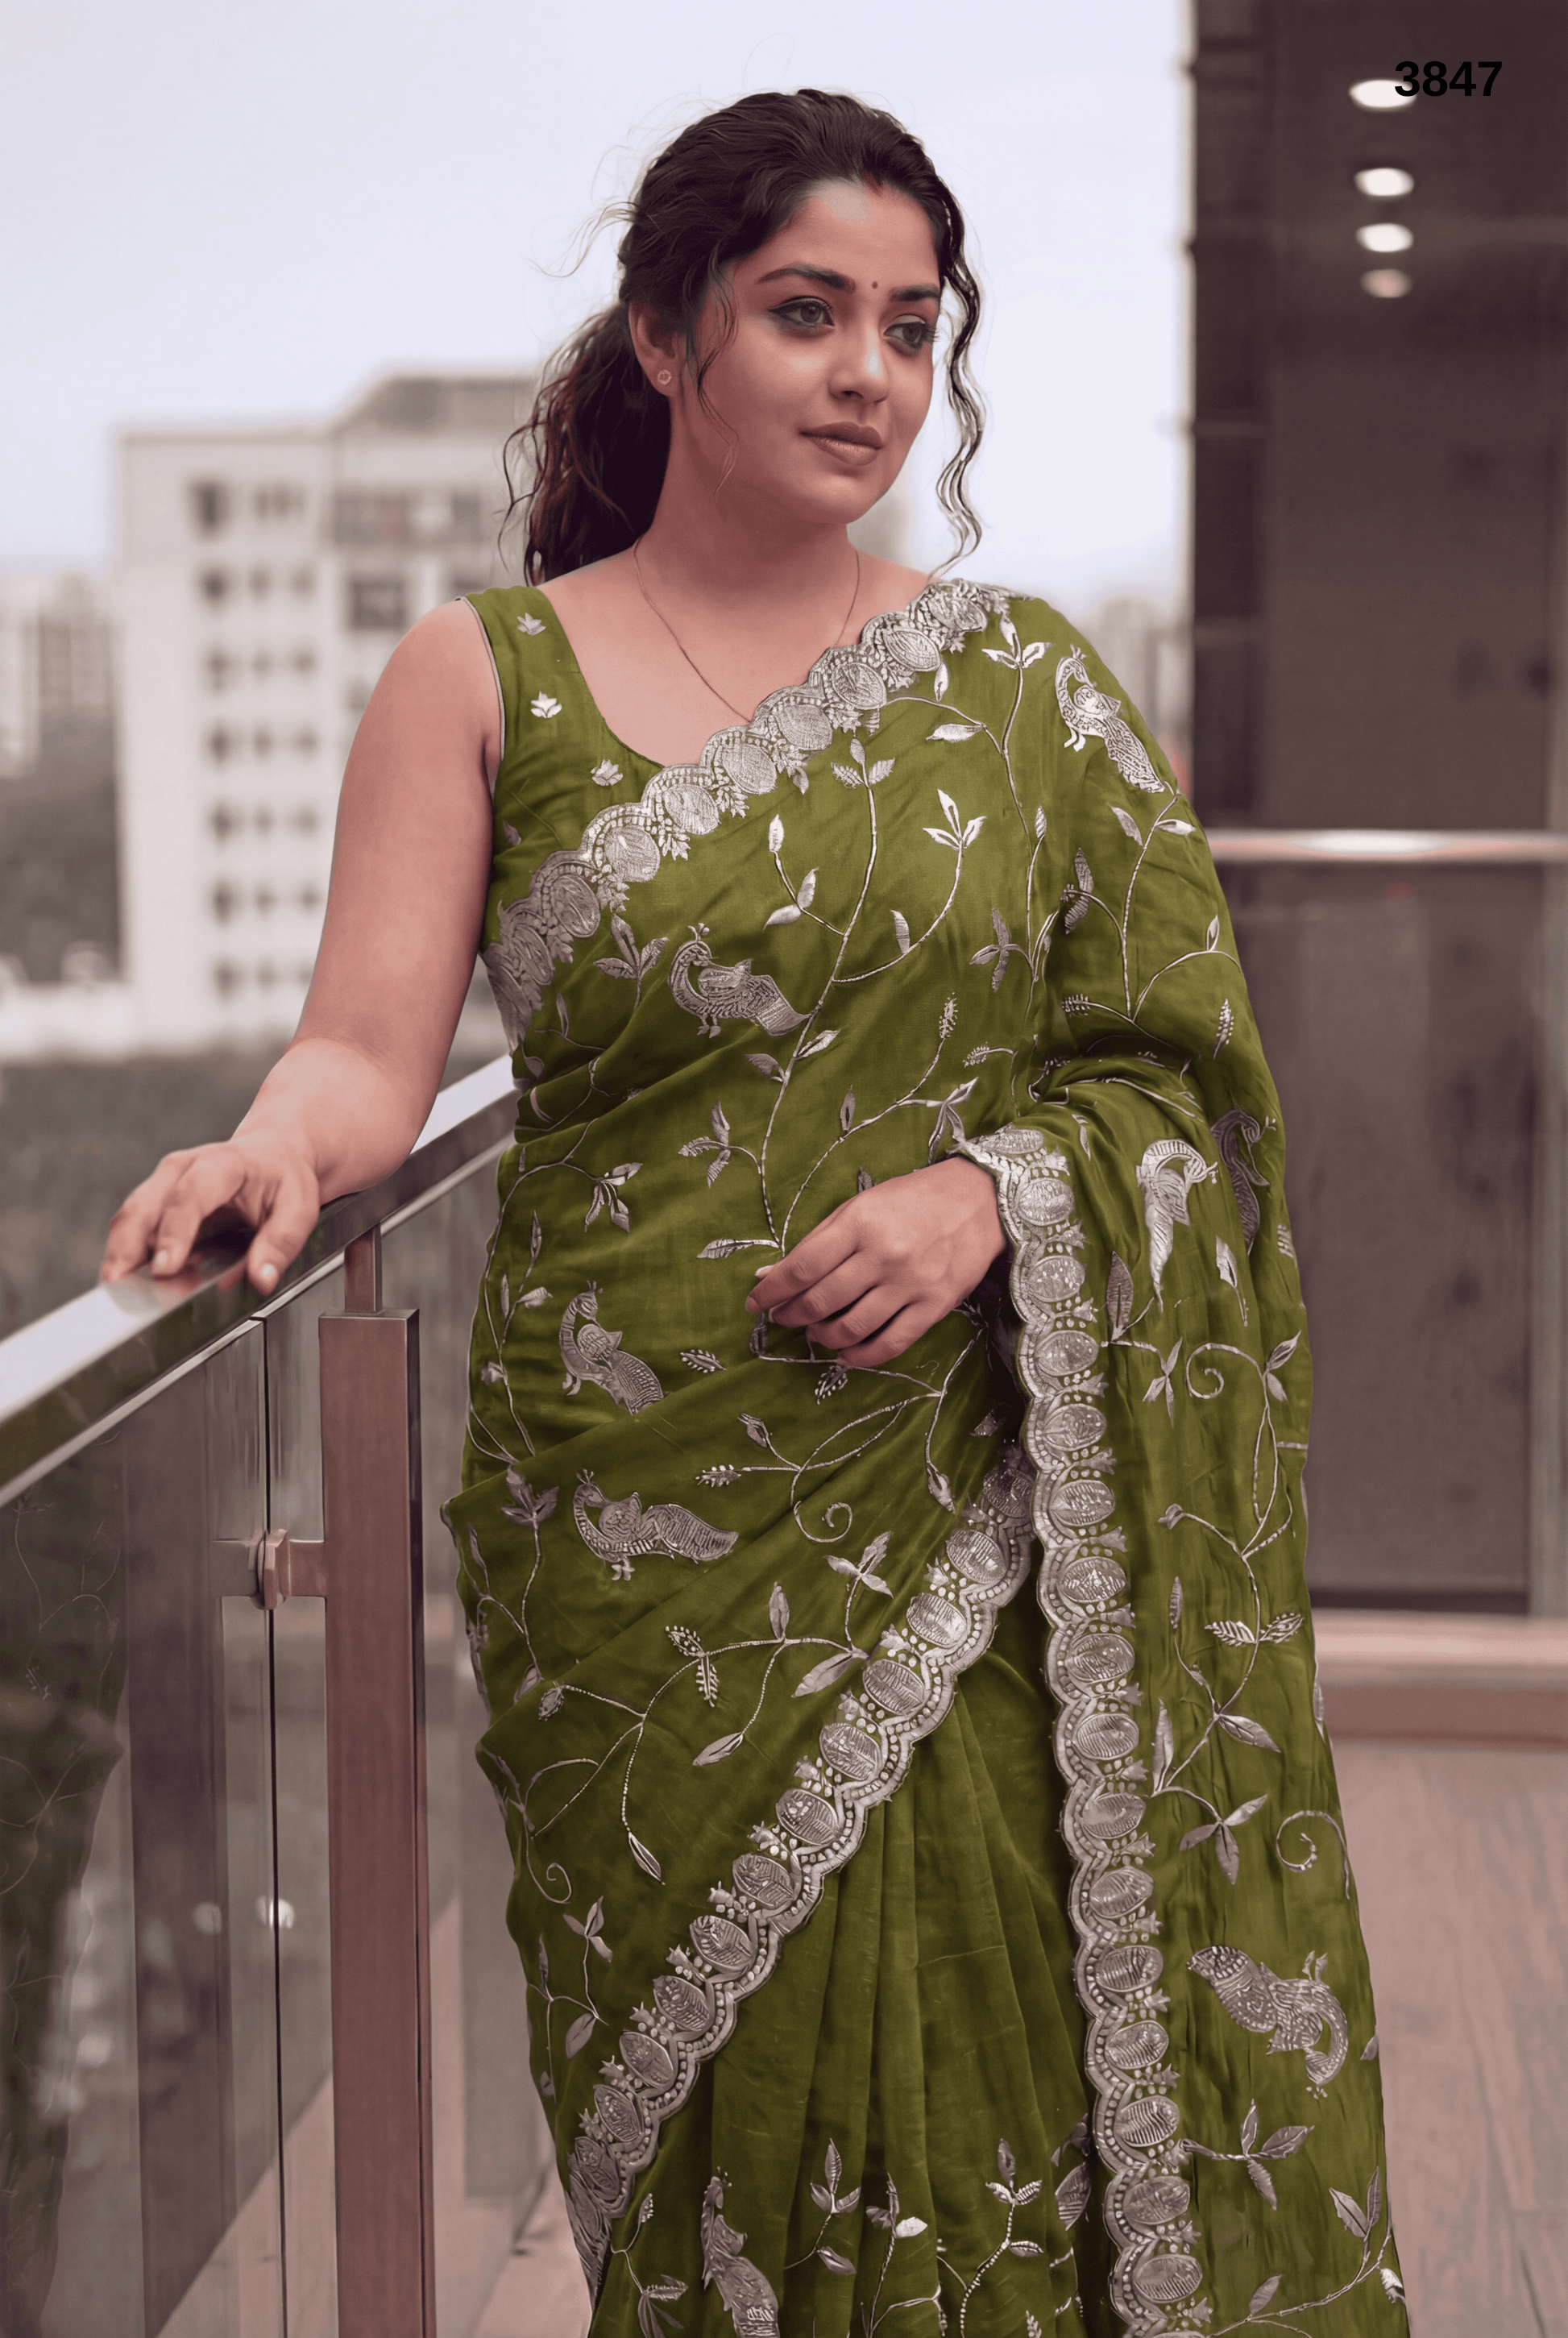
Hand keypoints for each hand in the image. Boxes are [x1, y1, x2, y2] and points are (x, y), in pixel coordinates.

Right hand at [99, 1131, 321, 1295]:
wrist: (273, 1152)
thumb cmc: (283, 1177)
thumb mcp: (299, 1207)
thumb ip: (280, 1242)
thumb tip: (262, 1277)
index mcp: (221, 1164)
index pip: (189, 1196)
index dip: (173, 1232)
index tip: (165, 1268)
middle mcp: (182, 1169)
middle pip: (143, 1207)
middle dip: (127, 1248)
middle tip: (120, 1287)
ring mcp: (163, 1184)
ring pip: (129, 1219)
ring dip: (120, 1256)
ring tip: (119, 1293)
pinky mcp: (155, 1202)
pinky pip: (133, 1230)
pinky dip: (128, 1257)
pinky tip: (129, 1283)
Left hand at [746, 1156, 1005, 1366]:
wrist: (980, 1201)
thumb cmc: (911, 1200)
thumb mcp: (859, 1207)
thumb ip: (816, 1242)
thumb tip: (768, 1275)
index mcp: (860, 1224)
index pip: (801, 1267)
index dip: (771, 1290)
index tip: (755, 1303)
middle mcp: (883, 1256)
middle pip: (821, 1301)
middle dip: (792, 1315)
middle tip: (783, 1317)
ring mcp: (910, 1285)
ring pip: (851, 1328)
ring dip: (823, 1336)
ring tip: (815, 1331)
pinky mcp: (934, 1307)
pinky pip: (890, 1344)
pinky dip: (861, 1356)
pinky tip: (846, 1354)